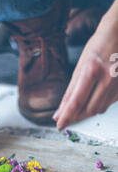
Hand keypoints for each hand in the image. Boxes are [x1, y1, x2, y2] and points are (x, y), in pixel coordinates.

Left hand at [54, 10, 117, 129]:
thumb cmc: (98, 46)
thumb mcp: (79, 66)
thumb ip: (70, 92)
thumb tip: (59, 112)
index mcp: (91, 70)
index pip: (76, 101)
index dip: (66, 117)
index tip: (59, 125)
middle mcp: (106, 79)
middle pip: (88, 110)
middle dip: (75, 117)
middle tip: (66, 118)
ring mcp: (116, 84)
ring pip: (98, 110)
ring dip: (85, 114)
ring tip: (77, 110)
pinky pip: (107, 104)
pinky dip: (97, 107)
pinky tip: (91, 101)